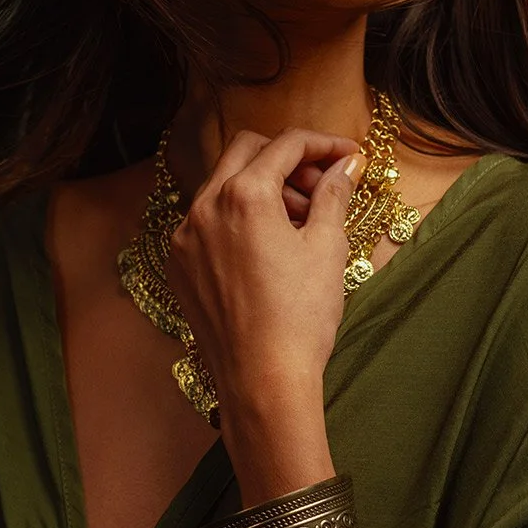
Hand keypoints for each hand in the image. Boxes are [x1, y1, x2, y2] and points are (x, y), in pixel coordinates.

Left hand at [164, 127, 365, 402]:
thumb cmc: (299, 318)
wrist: (263, 381)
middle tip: (322, 184)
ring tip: (300, 221)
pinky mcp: (180, 265)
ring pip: (223, 186)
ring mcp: (185, 238)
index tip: (347, 157)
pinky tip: (268, 247)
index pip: (286, 145)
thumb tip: (346, 166)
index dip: (324, 145)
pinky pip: (208, 221)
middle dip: (287, 159)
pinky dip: (237, 218)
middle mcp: (204, 208)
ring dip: (262, 188)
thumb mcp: (327, 248)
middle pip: (246, 152)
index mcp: (242, 195)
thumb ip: (333, 195)